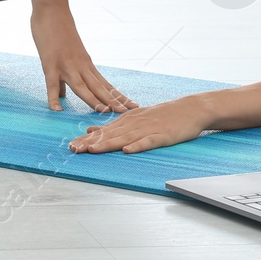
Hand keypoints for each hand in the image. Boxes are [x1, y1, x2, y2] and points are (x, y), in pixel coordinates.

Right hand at [29, 5, 137, 112]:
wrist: (52, 9)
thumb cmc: (59, 31)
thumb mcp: (69, 54)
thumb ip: (64, 78)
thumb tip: (62, 96)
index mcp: (86, 64)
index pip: (105, 84)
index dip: (117, 96)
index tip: (130, 107)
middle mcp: (80, 66)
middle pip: (99, 87)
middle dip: (112, 101)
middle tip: (126, 113)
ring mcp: (66, 65)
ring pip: (81, 86)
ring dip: (93, 100)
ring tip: (104, 112)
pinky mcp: (50, 63)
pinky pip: (52, 83)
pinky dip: (54, 97)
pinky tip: (57, 109)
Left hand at [67, 94, 212, 153]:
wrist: (189, 109)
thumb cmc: (162, 116)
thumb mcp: (135, 117)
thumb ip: (113, 125)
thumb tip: (90, 130)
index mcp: (126, 120)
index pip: (103, 131)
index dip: (86, 138)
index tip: (70, 145)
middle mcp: (134, 123)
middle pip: (109, 135)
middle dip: (90, 142)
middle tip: (73, 149)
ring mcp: (148, 129)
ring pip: (124, 138)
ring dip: (107, 144)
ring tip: (92, 150)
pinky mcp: (162, 136)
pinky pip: (148, 142)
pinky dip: (137, 146)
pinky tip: (127, 150)